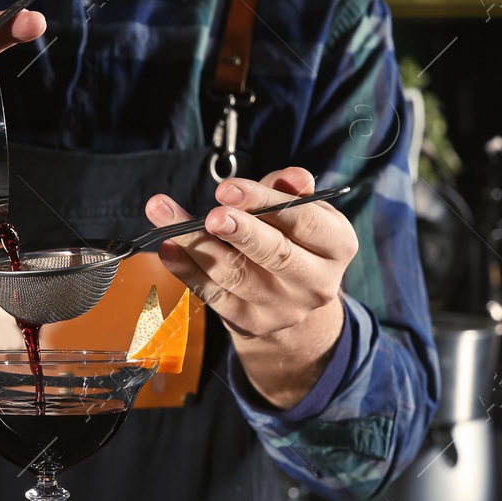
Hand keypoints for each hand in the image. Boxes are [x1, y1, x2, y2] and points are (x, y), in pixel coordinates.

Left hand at [145, 167, 356, 408]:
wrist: (293, 301)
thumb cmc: (295, 239)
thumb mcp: (305, 211)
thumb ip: (292, 191)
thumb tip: (293, 177)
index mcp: (337, 246)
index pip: (302, 220)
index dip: (264, 201)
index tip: (227, 188)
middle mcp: (316, 283)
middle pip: (275, 254)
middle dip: (240, 231)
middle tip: (212, 215)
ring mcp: (283, 308)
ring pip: (235, 274)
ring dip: (196, 243)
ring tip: (164, 215)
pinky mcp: (250, 323)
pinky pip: (213, 295)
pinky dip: (187, 271)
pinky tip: (167, 249)